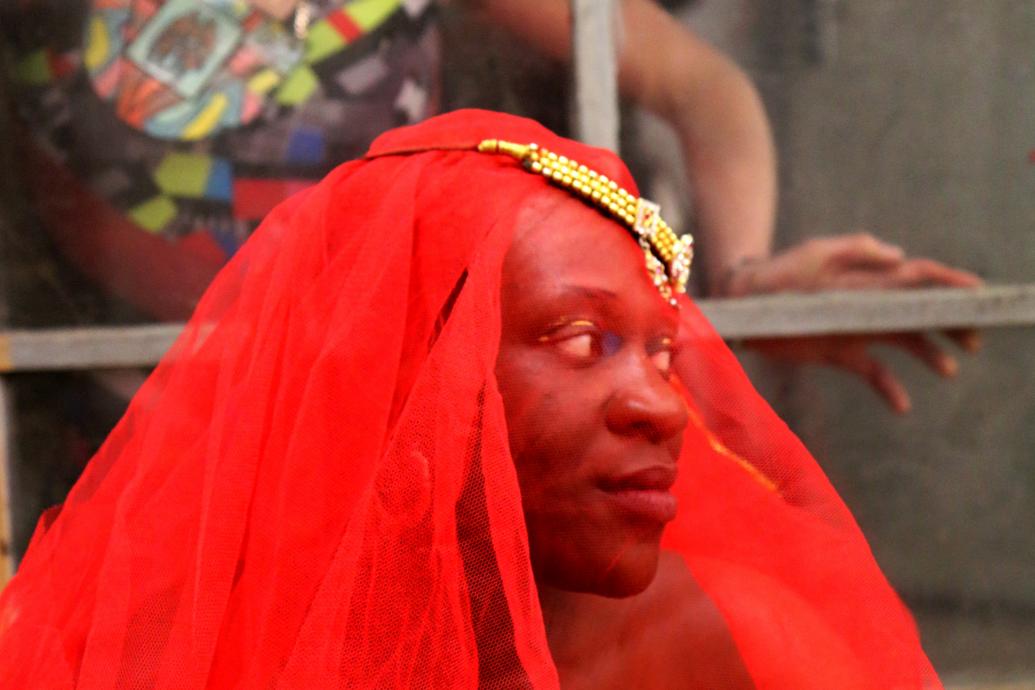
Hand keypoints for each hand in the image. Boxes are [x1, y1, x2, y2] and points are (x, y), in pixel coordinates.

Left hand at [720, 234, 982, 413]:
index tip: (978, 293)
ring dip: (929, 354)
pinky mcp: (841, 353)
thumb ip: (857, 247)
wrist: (747, 303)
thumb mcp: (816, 252)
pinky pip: (873, 372)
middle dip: (951, 323)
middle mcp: (872, 304)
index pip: (919, 277)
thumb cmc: (782, 270)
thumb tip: (899, 254)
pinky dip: (890, 388)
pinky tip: (903, 404)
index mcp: (871, 277)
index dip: (950, 283)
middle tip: (974, 339)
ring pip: (904, 343)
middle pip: (921, 314)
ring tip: (949, 369)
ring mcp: (859, 329)